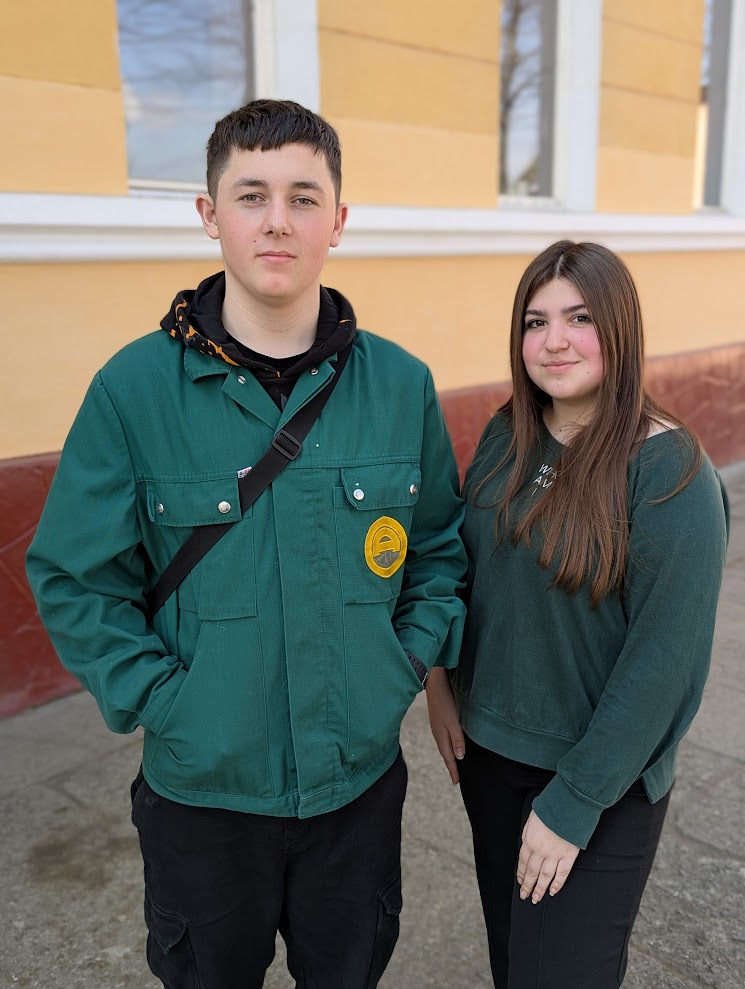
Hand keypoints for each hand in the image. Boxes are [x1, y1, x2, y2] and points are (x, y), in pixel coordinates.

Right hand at [425, 668, 464, 783]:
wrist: (434, 682)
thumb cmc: (445, 701)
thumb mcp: (454, 721)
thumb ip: (457, 739)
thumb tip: (460, 757)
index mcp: (441, 736)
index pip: (448, 758)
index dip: (453, 770)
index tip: (456, 783)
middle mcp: (438, 733)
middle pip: (446, 753)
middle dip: (451, 765)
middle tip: (456, 777)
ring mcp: (438, 725)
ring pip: (445, 744)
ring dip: (450, 755)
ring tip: (456, 763)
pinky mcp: (440, 718)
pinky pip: (445, 737)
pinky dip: (450, 744)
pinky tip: (453, 742)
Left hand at [516, 810, 579, 903]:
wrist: (567, 806)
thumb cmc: (549, 811)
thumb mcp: (531, 821)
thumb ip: (527, 835)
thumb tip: (525, 847)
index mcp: (529, 841)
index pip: (523, 862)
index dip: (521, 874)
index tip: (520, 883)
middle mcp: (540, 851)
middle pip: (532, 872)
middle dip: (528, 886)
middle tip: (525, 896)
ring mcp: (555, 855)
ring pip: (545, 877)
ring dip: (540, 889)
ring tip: (537, 899)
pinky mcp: (568, 856)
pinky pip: (562, 874)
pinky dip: (557, 885)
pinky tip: (553, 892)